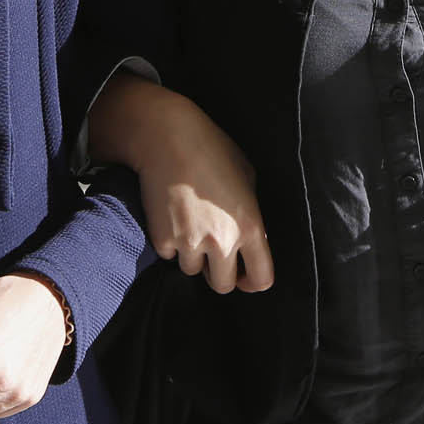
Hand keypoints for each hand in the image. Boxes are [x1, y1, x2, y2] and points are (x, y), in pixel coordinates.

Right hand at [89, 74, 272, 293]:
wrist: (166, 137)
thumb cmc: (210, 147)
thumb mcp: (246, 175)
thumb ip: (251, 209)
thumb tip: (251, 233)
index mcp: (250, 226)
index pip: (261, 279)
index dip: (253, 282)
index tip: (245, 277)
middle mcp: (222, 241)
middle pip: (222, 286)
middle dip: (218, 273)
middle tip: (212, 253)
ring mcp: (190, 243)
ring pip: (192, 270)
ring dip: (192, 255)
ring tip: (188, 224)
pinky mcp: (162, 239)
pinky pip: (169, 254)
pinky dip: (169, 242)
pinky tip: (171, 215)